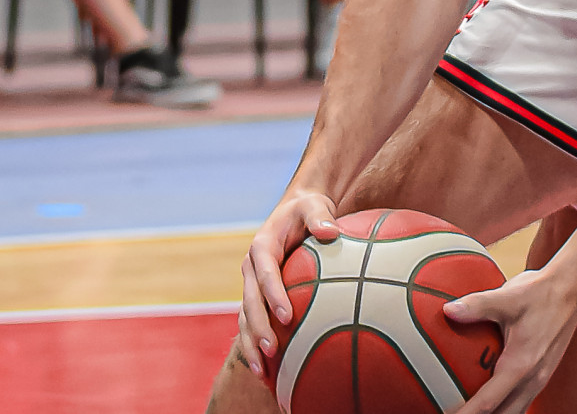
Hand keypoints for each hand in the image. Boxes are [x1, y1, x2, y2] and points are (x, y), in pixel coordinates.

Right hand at [238, 187, 341, 378]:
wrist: (295, 211)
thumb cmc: (308, 209)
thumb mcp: (314, 206)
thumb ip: (320, 216)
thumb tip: (331, 231)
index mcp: (262, 245)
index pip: (266, 273)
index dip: (274, 296)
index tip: (287, 317)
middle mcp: (251, 267)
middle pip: (250, 301)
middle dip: (258, 327)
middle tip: (272, 349)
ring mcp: (251, 283)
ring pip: (245, 318)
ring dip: (251, 343)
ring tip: (261, 370)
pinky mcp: (256, 295)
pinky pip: (250, 322)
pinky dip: (254, 343)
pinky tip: (264, 368)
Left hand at [446, 267, 576, 413]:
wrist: (573, 290)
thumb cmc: (542, 293)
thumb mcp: (508, 296)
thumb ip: (477, 305)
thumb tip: (449, 310)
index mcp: (521, 365)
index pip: (488, 403)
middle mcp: (532, 379)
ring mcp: (538, 380)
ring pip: (514, 412)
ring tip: (472, 410)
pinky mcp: (541, 375)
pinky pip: (521, 402)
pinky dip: (505, 406)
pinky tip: (492, 398)